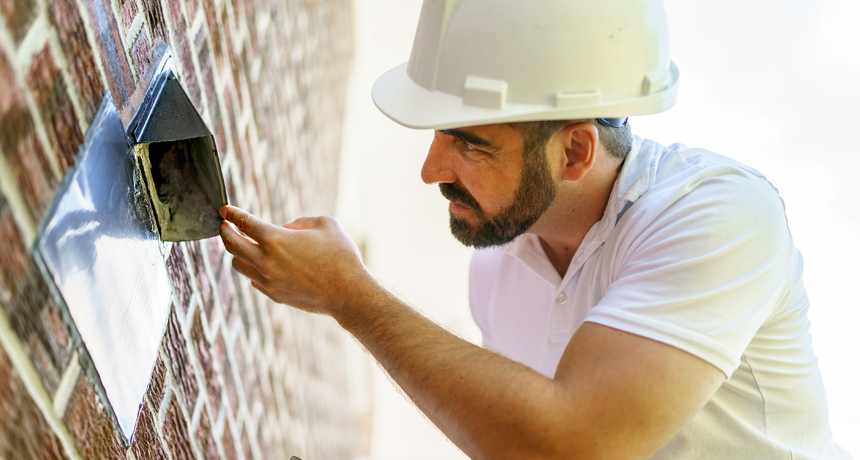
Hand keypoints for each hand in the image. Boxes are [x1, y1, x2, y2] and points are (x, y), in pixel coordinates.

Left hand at [218, 205, 371, 315]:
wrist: (348, 293)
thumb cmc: (340, 256)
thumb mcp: (326, 225)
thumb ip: (302, 221)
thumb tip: (287, 228)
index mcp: (276, 239)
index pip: (244, 222)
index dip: (232, 214)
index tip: (225, 210)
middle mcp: (266, 260)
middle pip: (231, 244)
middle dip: (224, 231)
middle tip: (225, 225)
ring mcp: (268, 280)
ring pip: (238, 265)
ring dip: (238, 253)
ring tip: (244, 247)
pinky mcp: (274, 295)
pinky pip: (254, 281)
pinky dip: (254, 271)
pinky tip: (263, 266)